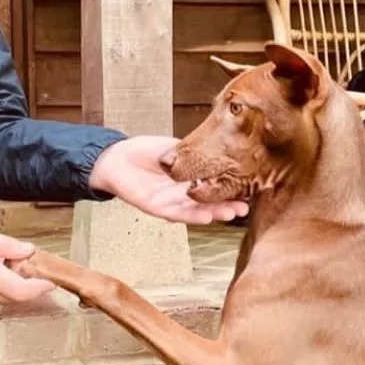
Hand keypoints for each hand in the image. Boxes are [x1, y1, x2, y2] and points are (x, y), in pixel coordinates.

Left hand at [88, 136, 249, 225]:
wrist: (116, 156)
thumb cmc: (145, 151)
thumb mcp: (177, 148)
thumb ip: (196, 153)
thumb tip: (220, 149)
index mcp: (190, 179)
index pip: (214, 187)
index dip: (230, 190)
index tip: (248, 190)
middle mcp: (183, 194)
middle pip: (208, 203)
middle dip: (227, 206)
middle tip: (244, 208)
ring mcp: (170, 203)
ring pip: (195, 212)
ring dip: (213, 214)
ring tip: (230, 214)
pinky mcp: (156, 208)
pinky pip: (176, 214)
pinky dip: (191, 216)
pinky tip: (206, 216)